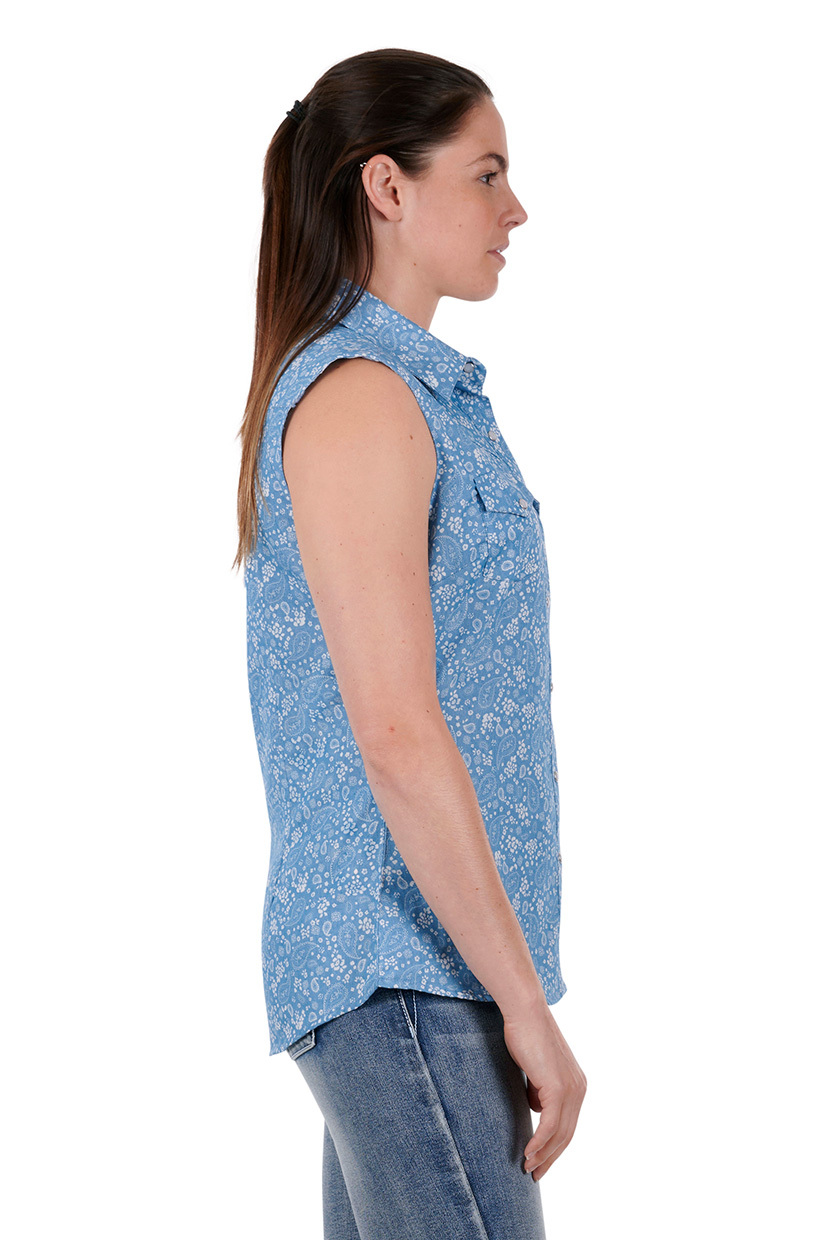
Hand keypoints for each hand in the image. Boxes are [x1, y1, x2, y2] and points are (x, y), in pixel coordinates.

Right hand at [501, 997, 586, 1180]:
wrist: (525, 1013)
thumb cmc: (525, 1035)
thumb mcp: (535, 1070)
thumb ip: (539, 1090)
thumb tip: (536, 1109)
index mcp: (577, 1085)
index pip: (568, 1125)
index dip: (554, 1147)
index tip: (540, 1161)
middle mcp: (579, 1089)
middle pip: (567, 1134)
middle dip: (550, 1158)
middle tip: (534, 1174)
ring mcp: (571, 1089)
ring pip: (559, 1133)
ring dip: (543, 1154)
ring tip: (528, 1168)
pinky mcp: (557, 1087)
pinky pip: (549, 1125)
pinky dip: (539, 1142)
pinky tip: (528, 1153)